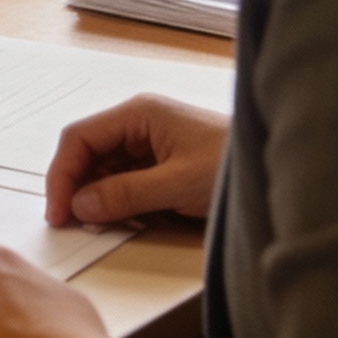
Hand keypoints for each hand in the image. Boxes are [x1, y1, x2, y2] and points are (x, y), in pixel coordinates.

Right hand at [45, 94, 229, 225]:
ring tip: (96, 224)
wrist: (278, 170)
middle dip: (77, 186)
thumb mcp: (177, 184)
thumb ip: (125, 194)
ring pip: (105, 168)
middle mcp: (140, 122)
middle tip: (70, 223)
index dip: (62, 174)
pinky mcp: (163, 162)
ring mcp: (152, 142)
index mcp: (139, 113)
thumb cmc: (233, 164)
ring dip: (97, 196)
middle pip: (89, 152)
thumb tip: (81, 205)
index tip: (58, 210)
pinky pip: (126, 179)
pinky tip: (121, 218)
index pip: (80, 137)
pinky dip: (118, 200)